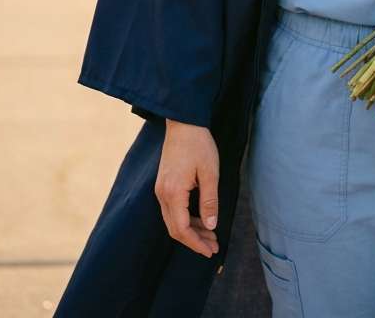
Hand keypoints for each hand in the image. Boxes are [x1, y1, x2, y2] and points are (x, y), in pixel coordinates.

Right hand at [155, 120, 219, 257]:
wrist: (183, 123)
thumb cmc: (199, 145)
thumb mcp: (210, 173)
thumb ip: (209, 201)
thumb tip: (211, 225)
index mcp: (173, 193)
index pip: (182, 229)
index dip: (196, 243)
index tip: (211, 251)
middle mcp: (162, 194)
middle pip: (175, 229)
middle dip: (194, 240)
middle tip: (214, 246)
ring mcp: (160, 190)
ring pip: (173, 220)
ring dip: (191, 230)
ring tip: (211, 235)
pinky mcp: (163, 185)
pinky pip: (172, 210)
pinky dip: (186, 219)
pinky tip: (200, 219)